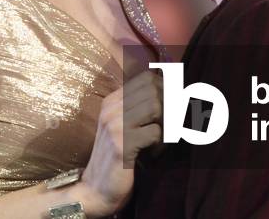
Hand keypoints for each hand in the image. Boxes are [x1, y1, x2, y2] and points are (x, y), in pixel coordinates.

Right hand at [77, 69, 162, 216]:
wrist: (95, 189)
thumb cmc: (116, 158)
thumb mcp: (123, 127)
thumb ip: (139, 109)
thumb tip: (173, 91)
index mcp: (111, 102)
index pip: (146, 78)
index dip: (166, 90)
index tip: (172, 107)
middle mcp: (111, 109)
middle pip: (153, 90)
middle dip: (169, 107)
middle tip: (169, 127)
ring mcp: (114, 126)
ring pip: (156, 107)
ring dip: (166, 125)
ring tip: (160, 140)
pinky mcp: (122, 145)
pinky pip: (155, 133)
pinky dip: (160, 144)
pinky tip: (153, 154)